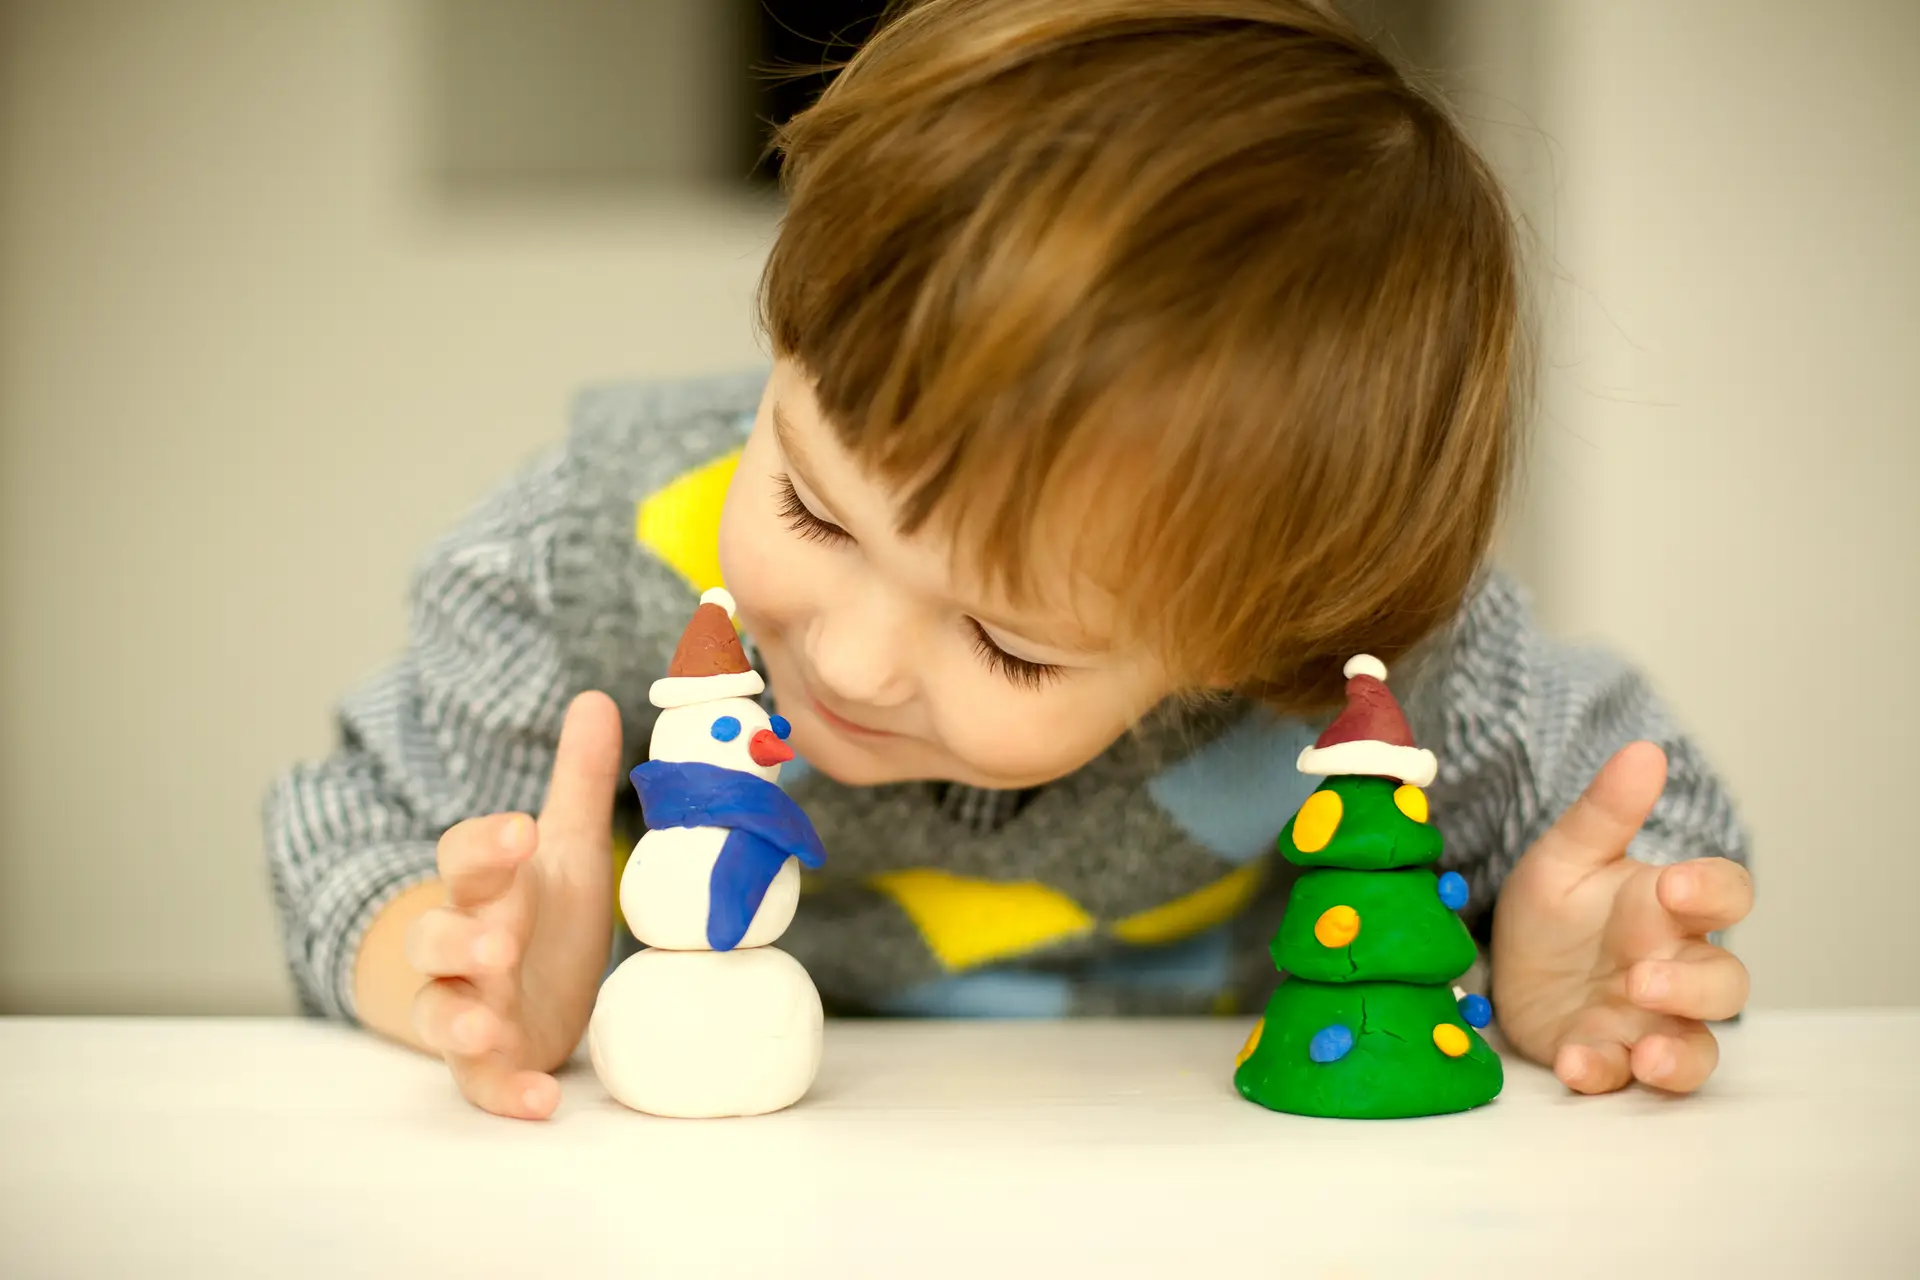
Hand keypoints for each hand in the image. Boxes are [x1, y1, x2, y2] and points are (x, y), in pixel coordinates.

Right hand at [405, 691, 622, 1118]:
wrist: (510, 989)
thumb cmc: (535, 909)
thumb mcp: (565, 848)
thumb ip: (578, 781)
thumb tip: (596, 698)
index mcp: (486, 886)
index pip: (465, 857)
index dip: (486, 845)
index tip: (519, 831)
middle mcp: (463, 945)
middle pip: (439, 936)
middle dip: (461, 937)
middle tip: (499, 938)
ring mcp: (466, 1005)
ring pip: (439, 1010)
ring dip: (458, 1018)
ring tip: (486, 1024)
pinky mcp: (486, 1060)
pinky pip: (481, 1082)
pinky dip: (505, 1091)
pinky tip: (540, 1101)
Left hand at [1491, 741, 1752, 1094]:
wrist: (1506, 966)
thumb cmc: (1556, 909)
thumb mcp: (1566, 856)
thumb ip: (1605, 812)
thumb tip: (1645, 750)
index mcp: (1667, 908)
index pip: (1725, 894)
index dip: (1713, 891)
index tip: (1677, 887)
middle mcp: (1673, 968)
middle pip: (1724, 983)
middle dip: (1692, 986)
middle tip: (1640, 979)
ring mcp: (1649, 1022)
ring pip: (1697, 1047)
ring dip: (1675, 1055)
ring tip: (1642, 1054)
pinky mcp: (1610, 1058)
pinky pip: (1624, 1078)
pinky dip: (1604, 1074)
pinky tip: (1574, 1063)